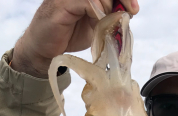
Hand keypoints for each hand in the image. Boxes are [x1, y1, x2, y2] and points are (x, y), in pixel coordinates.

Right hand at [11, 0, 138, 77]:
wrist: (44, 49)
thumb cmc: (68, 36)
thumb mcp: (94, 27)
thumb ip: (108, 19)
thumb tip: (126, 15)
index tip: (134, 9)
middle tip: (131, 11)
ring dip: (109, 6)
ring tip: (109, 21)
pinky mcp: (62, 3)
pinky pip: (85, 0)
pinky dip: (97, 9)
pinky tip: (99, 20)